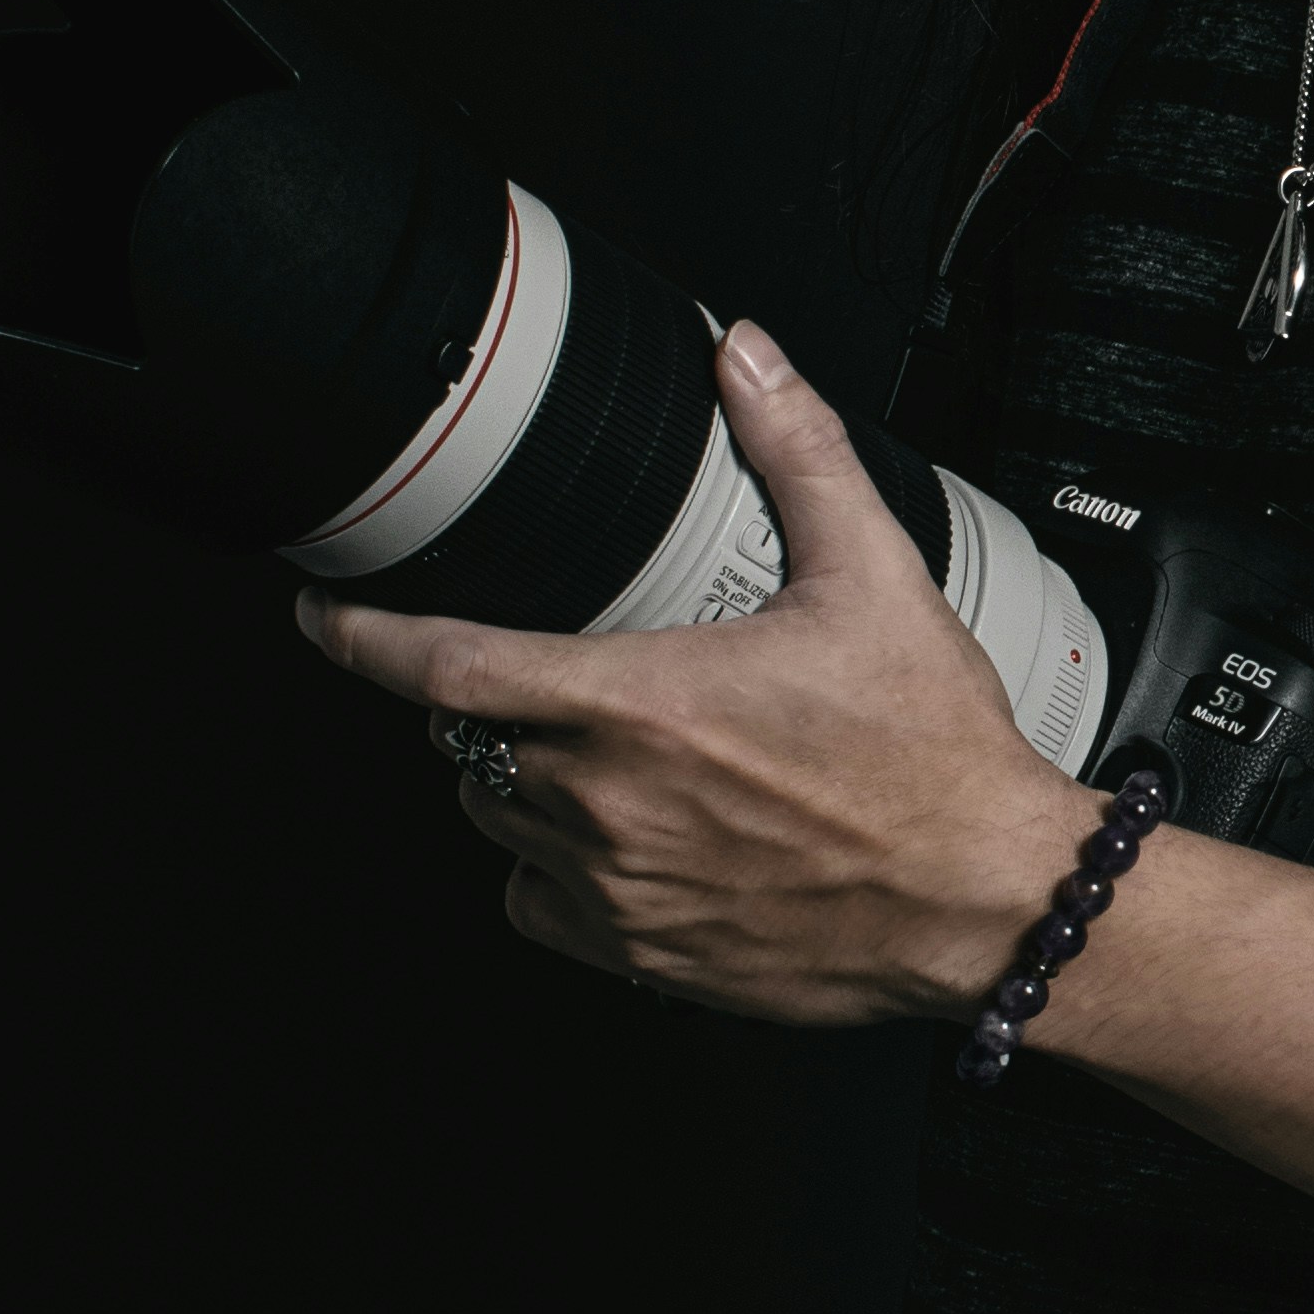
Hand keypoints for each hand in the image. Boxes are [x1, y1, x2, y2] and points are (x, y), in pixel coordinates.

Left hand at [298, 326, 1086, 1023]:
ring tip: (616, 756)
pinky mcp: (642, 955)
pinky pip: (538, 907)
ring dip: (527, 782)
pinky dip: (556, 871)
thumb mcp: (875, 576)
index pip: (444, 668)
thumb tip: (745, 358)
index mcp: (641, 702)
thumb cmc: (934, 756)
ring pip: (502, 822)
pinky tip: (627, 839)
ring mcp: (619, 888)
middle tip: (577, 684)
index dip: (362, 637)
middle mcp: (610, 802)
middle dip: (496, 706)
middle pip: (471, 743)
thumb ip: (797, 453)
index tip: (325, 617)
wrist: (987, 896)